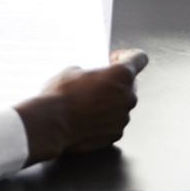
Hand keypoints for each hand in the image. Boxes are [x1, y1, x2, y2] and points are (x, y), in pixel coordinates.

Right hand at [15, 49, 147, 164]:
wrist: (50, 126)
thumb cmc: (59, 97)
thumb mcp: (72, 72)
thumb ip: (92, 72)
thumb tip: (91, 78)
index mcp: (122, 74)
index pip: (139, 58)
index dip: (128, 56)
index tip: (116, 60)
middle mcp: (129, 95)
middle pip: (130, 84)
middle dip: (115, 83)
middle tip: (96, 85)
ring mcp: (124, 117)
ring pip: (121, 105)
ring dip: (109, 103)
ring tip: (86, 105)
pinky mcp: (117, 133)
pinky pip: (114, 123)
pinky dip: (105, 121)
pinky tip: (87, 120)